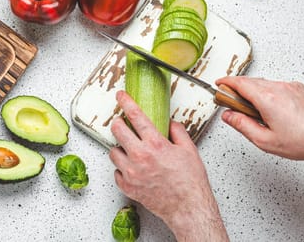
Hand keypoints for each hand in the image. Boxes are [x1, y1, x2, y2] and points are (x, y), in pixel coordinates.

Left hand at [109, 90, 228, 241]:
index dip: (126, 102)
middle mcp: (140, 156)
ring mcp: (131, 172)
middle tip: (123, 124)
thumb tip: (168, 123)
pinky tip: (133, 168)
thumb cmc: (190, 182)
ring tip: (132, 151)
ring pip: (113, 151)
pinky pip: (116, 172)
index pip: (135, 116)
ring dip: (120, 148)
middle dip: (118, 123)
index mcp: (155, 144)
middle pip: (117, 130)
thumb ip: (177, 132)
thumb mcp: (189, 150)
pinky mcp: (127, 186)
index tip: (120, 96)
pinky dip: (122, 168)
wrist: (188, 208)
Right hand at [216, 76, 303, 173]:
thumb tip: (228, 116)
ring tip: (257, 112)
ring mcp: (292, 87)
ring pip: (266, 84)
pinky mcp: (301, 89)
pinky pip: (279, 86)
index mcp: (267, 99)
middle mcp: (280, 88)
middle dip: (238, 89)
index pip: (239, 83)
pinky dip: (271, 93)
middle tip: (232, 102)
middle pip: (251, 81)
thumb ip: (242, 125)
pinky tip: (274, 110)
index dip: (226, 82)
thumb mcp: (264, 140)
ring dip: (256, 92)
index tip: (219, 84)